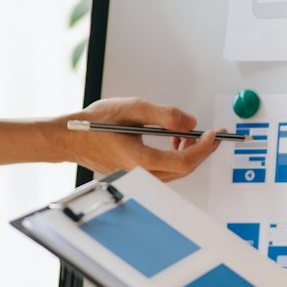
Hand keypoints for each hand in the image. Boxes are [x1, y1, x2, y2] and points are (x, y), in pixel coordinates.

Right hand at [61, 97, 221, 179]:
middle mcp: (140, 174)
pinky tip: (174, 140)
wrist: (71, 138)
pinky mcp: (138, 175)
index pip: (183, 162)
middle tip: (215, 135)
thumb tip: (190, 122)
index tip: (213, 134)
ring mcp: (139, 177)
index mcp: (139, 160)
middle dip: (203, 151)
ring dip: (189, 154)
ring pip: (176, 172)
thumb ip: (163, 114)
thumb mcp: (131, 108)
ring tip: (189, 134)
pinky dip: (176, 157)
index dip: (203, 149)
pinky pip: (166, 170)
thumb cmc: (95, 123)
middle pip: (183, 169)